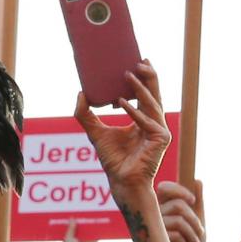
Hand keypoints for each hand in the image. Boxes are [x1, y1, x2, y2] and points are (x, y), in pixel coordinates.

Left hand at [74, 62, 170, 206]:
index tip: (138, 61)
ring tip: (129, 73)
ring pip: (152, 104)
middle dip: (149, 76)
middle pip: (154, 94)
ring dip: (141, 88)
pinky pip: (148, 121)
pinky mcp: (161, 139)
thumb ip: (85, 114)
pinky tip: (122, 101)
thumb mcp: (95, 131)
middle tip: (141, 60)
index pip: (146, 95)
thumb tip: (80, 92)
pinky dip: (135, 111)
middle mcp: (154, 123)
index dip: (144, 78)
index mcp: (143, 120)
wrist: (121, 181)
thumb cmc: (112, 160)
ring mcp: (160, 131)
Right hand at [156, 179, 205, 241]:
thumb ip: (197, 202)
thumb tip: (197, 180)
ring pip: (178, 220)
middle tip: (201, 233)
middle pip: (177, 205)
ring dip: (193, 233)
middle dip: (194, 220)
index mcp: (161, 208)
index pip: (164, 188)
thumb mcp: (197, 222)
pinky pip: (175, 233)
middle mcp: (152, 216)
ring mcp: (151, 229)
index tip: (193, 201)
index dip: (179, 190)